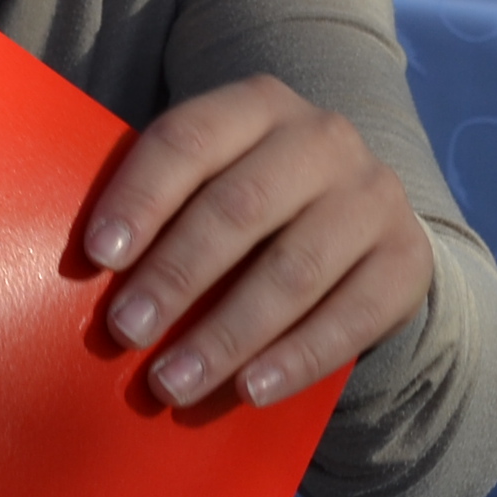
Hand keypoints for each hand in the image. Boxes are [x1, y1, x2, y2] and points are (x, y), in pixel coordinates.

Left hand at [82, 76, 434, 409]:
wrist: (361, 227)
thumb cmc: (251, 209)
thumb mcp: (211, 182)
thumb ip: (162, 208)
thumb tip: (89, 274)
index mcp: (256, 105)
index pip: (189, 139)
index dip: (141, 197)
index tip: (98, 257)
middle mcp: (323, 138)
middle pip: (239, 207)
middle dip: (176, 275)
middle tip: (125, 332)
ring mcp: (373, 196)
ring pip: (294, 270)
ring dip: (226, 334)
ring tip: (172, 381)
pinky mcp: (408, 260)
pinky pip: (352, 318)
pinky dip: (296, 359)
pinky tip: (250, 391)